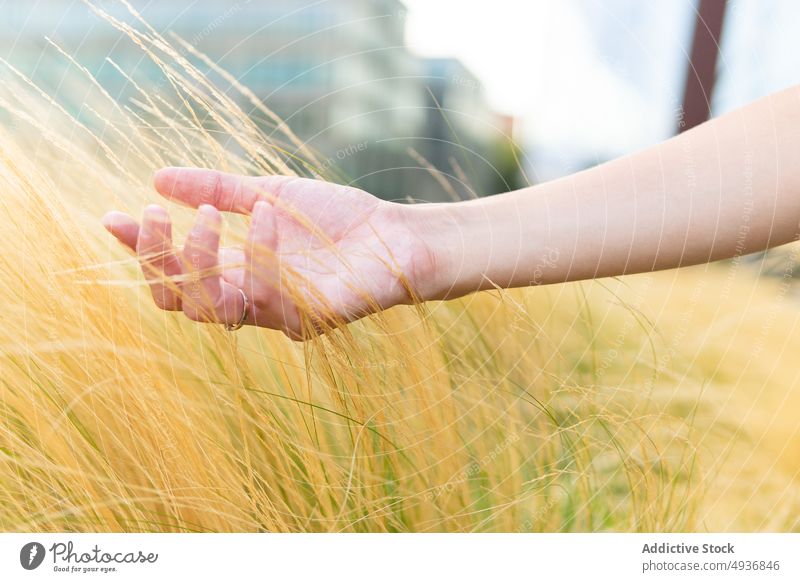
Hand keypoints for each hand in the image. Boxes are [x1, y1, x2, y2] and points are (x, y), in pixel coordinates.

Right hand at [102, 168, 438, 338]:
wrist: (395, 233)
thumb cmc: (336, 220)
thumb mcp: (268, 194)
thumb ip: (217, 189)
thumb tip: (157, 176)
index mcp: (236, 275)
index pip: (175, 279)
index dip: (142, 253)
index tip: (114, 215)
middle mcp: (251, 303)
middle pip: (180, 304)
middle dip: (158, 261)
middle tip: (155, 214)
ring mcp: (279, 316)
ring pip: (213, 310)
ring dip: (200, 260)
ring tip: (209, 214)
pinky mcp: (312, 319)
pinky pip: (271, 297)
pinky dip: (262, 253)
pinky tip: (269, 213)